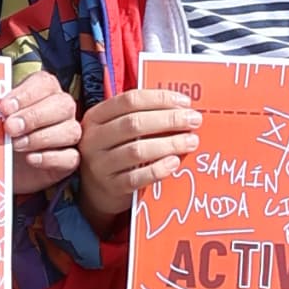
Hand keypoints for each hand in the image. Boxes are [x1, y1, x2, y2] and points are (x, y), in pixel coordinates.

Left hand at [3, 65, 82, 196]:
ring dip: (41, 138)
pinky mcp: (69, 160)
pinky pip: (70, 157)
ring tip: (16, 144)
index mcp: (45, 91)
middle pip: (63, 105)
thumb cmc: (3, 134)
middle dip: (34, 116)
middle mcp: (62, 109)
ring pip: (70, 131)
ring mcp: (69, 134)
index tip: (4, 108)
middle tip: (10, 127)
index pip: (45, 83)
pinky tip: (30, 159)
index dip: (25, 95)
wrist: (5, 166)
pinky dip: (50, 158)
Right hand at [78, 80, 200, 224]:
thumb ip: (143, 115)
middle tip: (194, 121)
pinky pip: (137, 177)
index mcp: (96, 117)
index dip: (160, 99)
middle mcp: (94, 139)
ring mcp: (100, 165)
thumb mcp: (119, 128)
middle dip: (169, 120)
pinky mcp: (111, 187)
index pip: (129, 100)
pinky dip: (158, 169)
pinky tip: (174, 163)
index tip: (185, 103)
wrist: (96, 188)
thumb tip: (183, 108)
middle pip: (134, 123)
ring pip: (137, 150)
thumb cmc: (116, 149)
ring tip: (191, 142)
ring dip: (169, 144)